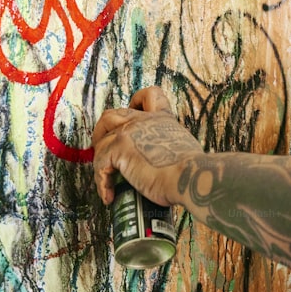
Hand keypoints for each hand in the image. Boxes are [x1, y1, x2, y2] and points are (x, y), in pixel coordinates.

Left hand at [92, 86, 202, 206]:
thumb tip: (164, 166)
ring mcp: (129, 132)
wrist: (190, 176)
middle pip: (112, 115)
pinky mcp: (118, 149)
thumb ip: (169, 148)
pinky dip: (102, 182)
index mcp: (163, 119)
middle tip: (106, 150)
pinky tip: (110, 195)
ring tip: (104, 175)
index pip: (148, 96)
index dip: (135, 103)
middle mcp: (144, 121)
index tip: (131, 116)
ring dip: (98, 156)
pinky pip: (99, 163)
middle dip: (103, 132)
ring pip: (100, 138)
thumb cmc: (192, 170)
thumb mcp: (184, 149)